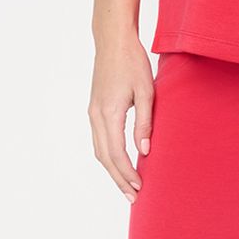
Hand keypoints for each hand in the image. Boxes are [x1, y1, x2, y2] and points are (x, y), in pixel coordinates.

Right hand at [88, 30, 154, 199]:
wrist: (113, 41)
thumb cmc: (133, 62)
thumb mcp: (146, 91)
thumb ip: (145, 122)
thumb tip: (145, 151)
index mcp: (108, 113)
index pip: (117, 153)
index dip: (128, 173)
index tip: (140, 188)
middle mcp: (96, 116)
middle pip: (104, 157)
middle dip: (118, 179)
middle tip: (133, 197)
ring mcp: (92, 113)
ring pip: (99, 150)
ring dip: (112, 170)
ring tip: (127, 186)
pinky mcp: (94, 109)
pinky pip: (99, 140)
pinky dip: (108, 156)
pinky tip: (119, 163)